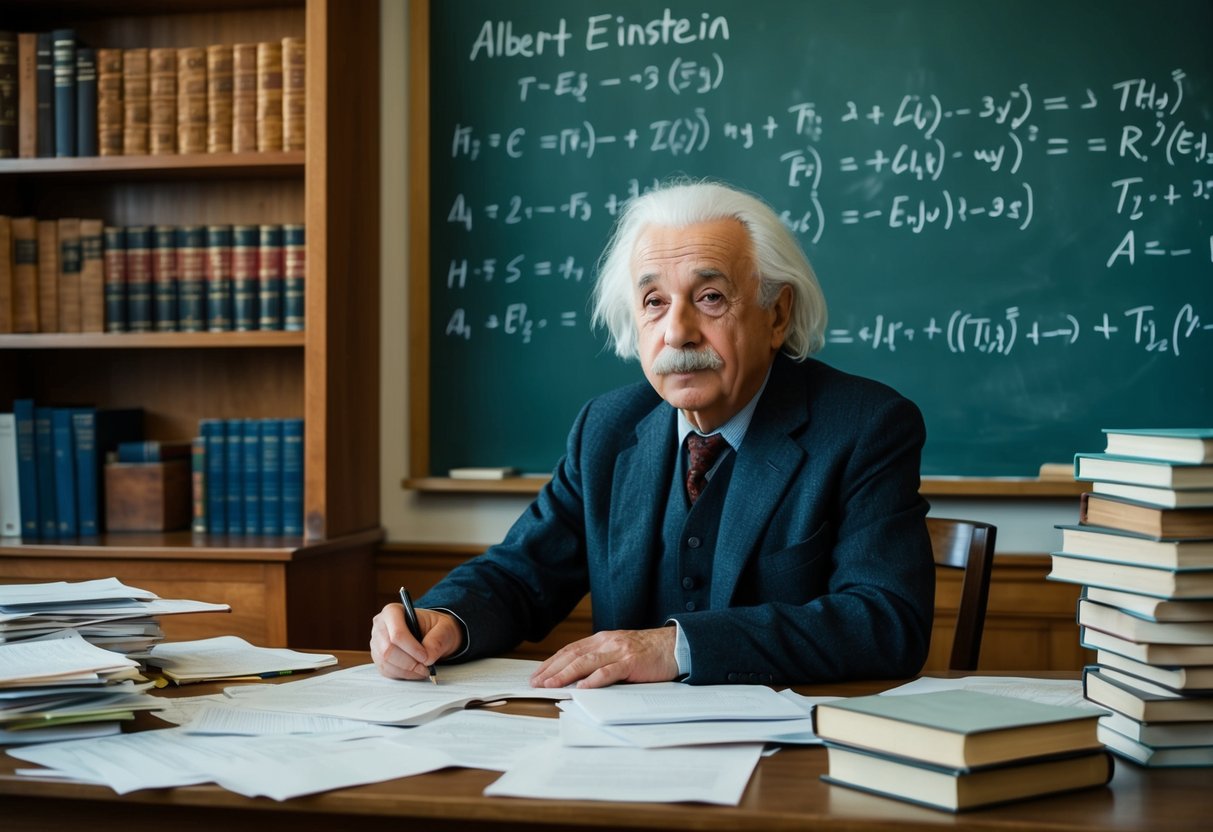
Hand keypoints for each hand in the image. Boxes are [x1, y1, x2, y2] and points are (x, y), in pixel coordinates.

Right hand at [370, 603, 461, 679]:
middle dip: (409, 663)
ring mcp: (377, 643)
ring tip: (422, 670)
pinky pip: (386, 671)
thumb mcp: (444, 627)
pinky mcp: (378, 657)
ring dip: (406, 671)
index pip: (397, 633)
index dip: (412, 648)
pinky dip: (402, 675)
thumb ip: (437, 640)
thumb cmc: (435, 627)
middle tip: (425, 667)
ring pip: (386, 662)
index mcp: (393, 611)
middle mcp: (380, 626)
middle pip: (388, 650)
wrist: (430, 633)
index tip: (425, 657)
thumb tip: (428, 658)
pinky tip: (414, 672)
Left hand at [530, 627, 678, 688]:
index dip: (552, 662)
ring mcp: (619, 651)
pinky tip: (582, 687)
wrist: (675, 645)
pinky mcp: (631, 662)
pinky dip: (594, 680)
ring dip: (566, 674)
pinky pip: (609, 671)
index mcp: (602, 639)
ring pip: (586, 662)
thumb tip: (577, 678)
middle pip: (573, 655)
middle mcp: (607, 642)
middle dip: (552, 669)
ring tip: (551, 685)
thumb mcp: (619, 650)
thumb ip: (601, 660)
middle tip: (536, 682)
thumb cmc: (647, 651)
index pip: (570, 650)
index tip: (537, 674)